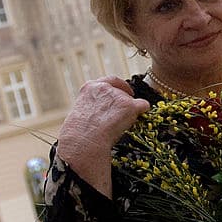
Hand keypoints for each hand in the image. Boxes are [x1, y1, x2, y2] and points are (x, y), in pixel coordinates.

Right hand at [57, 76, 149, 196]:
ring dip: (130, 112)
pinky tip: (134, 123)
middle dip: (125, 103)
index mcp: (90, 88)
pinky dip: (142, 113)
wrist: (84, 141)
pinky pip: (143, 106)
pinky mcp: (130, 106)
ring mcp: (119, 96)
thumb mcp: (82, 112)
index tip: (126, 92)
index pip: (110, 81)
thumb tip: (101, 114)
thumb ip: (93, 106)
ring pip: (132, 102)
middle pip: (123, 92)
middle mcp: (105, 88)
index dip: (120, 86)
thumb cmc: (79, 134)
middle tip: (123, 116)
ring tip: (118, 127)